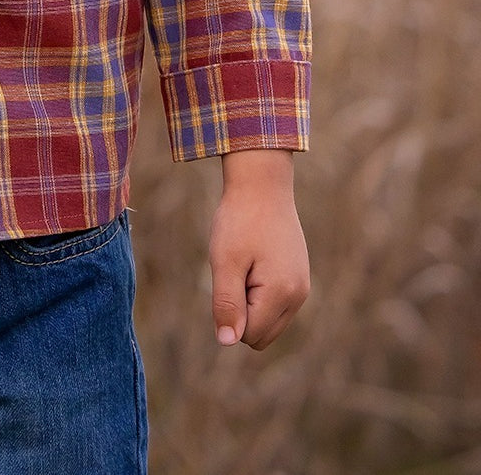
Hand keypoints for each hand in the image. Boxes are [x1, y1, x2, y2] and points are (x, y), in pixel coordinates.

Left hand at [210, 149, 309, 350]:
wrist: (262, 185)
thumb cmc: (240, 221)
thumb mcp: (225, 261)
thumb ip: (227, 304)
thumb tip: (227, 342)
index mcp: (283, 294)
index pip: (248, 335)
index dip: (229, 311)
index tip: (229, 274)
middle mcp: (299, 296)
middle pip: (260, 334)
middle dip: (241, 310)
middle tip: (235, 270)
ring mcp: (302, 288)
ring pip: (268, 321)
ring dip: (249, 301)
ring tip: (245, 263)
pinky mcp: (298, 278)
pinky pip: (274, 304)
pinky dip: (258, 291)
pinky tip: (254, 260)